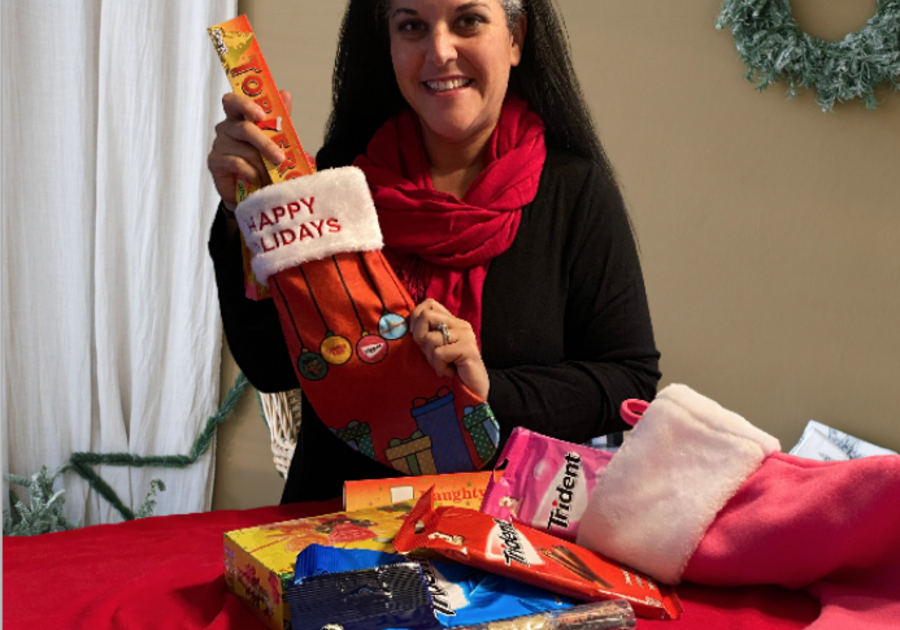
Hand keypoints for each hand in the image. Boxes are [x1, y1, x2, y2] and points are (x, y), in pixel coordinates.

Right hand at [206, 90, 292, 210]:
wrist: (254, 189)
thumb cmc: (263, 161)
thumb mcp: (276, 139)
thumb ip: (279, 118)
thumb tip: (285, 94)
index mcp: (238, 117)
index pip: (233, 102)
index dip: (245, 105)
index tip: (261, 115)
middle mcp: (226, 128)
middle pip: (244, 128)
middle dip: (265, 144)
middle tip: (280, 158)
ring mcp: (218, 144)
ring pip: (244, 150)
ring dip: (262, 164)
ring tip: (270, 174)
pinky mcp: (214, 161)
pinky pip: (237, 164)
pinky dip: (252, 173)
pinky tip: (256, 178)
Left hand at [410, 299, 488, 399]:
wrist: (473, 390)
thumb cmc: (451, 370)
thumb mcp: (434, 349)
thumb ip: (425, 334)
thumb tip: (406, 325)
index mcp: (452, 321)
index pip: (429, 304)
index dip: (416, 318)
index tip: (418, 338)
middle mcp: (460, 324)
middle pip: (426, 316)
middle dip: (419, 338)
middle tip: (430, 354)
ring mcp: (465, 335)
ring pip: (431, 338)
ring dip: (431, 358)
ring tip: (443, 366)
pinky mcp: (467, 349)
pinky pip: (439, 354)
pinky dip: (439, 367)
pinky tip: (449, 372)